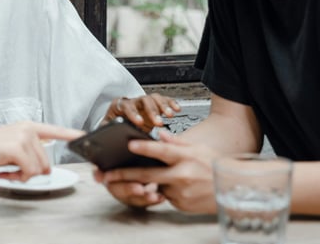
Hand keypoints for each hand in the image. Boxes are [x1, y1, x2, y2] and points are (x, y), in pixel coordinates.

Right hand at [0, 121, 83, 181]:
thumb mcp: (10, 147)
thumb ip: (29, 152)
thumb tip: (44, 169)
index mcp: (28, 126)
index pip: (55, 130)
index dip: (71, 134)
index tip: (85, 135)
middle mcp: (28, 128)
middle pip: (46, 162)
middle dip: (30, 172)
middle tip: (11, 169)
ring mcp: (22, 136)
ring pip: (38, 169)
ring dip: (23, 176)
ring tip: (6, 168)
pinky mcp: (15, 147)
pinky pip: (29, 172)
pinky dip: (17, 177)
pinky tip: (3, 171)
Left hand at [96, 129, 218, 212]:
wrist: (233, 190)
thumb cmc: (215, 166)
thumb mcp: (198, 148)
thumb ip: (177, 143)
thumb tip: (161, 136)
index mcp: (185, 158)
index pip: (161, 151)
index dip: (144, 148)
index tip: (129, 144)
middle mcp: (182, 176)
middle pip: (148, 174)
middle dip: (124, 174)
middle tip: (106, 175)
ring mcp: (181, 192)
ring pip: (155, 186)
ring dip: (146, 183)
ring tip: (140, 177)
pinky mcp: (181, 205)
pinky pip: (164, 196)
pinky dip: (162, 190)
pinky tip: (170, 186)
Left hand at [103, 93, 180, 130]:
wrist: (119, 125)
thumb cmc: (113, 127)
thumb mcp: (106, 129)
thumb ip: (107, 130)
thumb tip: (106, 136)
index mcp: (119, 106)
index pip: (126, 106)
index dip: (133, 113)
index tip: (139, 122)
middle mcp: (133, 102)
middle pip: (143, 100)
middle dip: (152, 111)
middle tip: (158, 122)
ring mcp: (144, 103)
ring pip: (154, 98)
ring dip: (163, 105)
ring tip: (170, 114)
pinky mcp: (154, 106)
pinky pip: (164, 100)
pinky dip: (171, 103)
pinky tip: (176, 109)